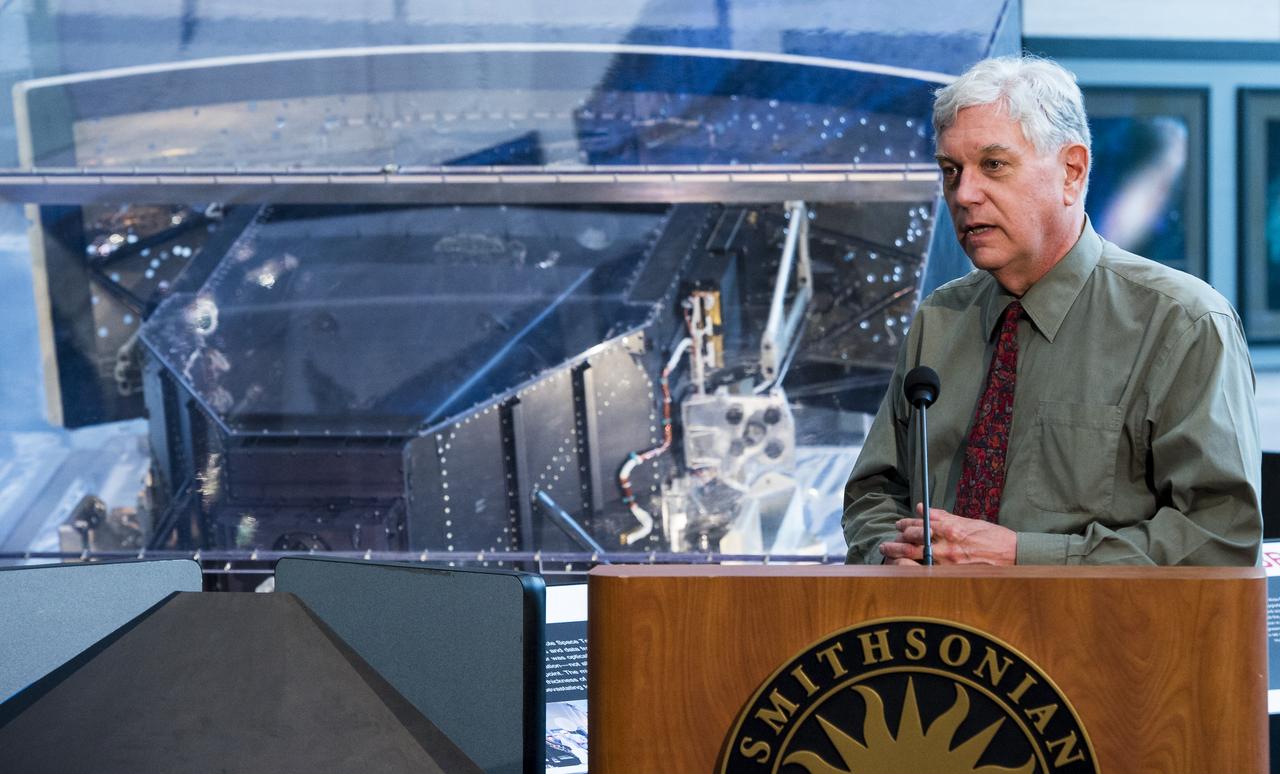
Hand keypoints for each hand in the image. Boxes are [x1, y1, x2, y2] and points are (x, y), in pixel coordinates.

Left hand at [878, 504, 1017, 564]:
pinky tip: (904, 570)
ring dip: (899, 557)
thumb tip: (921, 508)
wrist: (1014, 555)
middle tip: (886, 543)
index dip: (906, 524)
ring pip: (915, 559)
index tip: (898, 525)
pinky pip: (926, 573)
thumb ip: (943, 516)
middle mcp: (947, 545)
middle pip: (912, 542)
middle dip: (895, 542)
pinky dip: (912, 571)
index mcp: (951, 528)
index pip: (920, 524)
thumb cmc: (993, 537)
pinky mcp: (953, 575)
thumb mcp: (968, 521)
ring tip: (889, 556)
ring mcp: (949, 562)